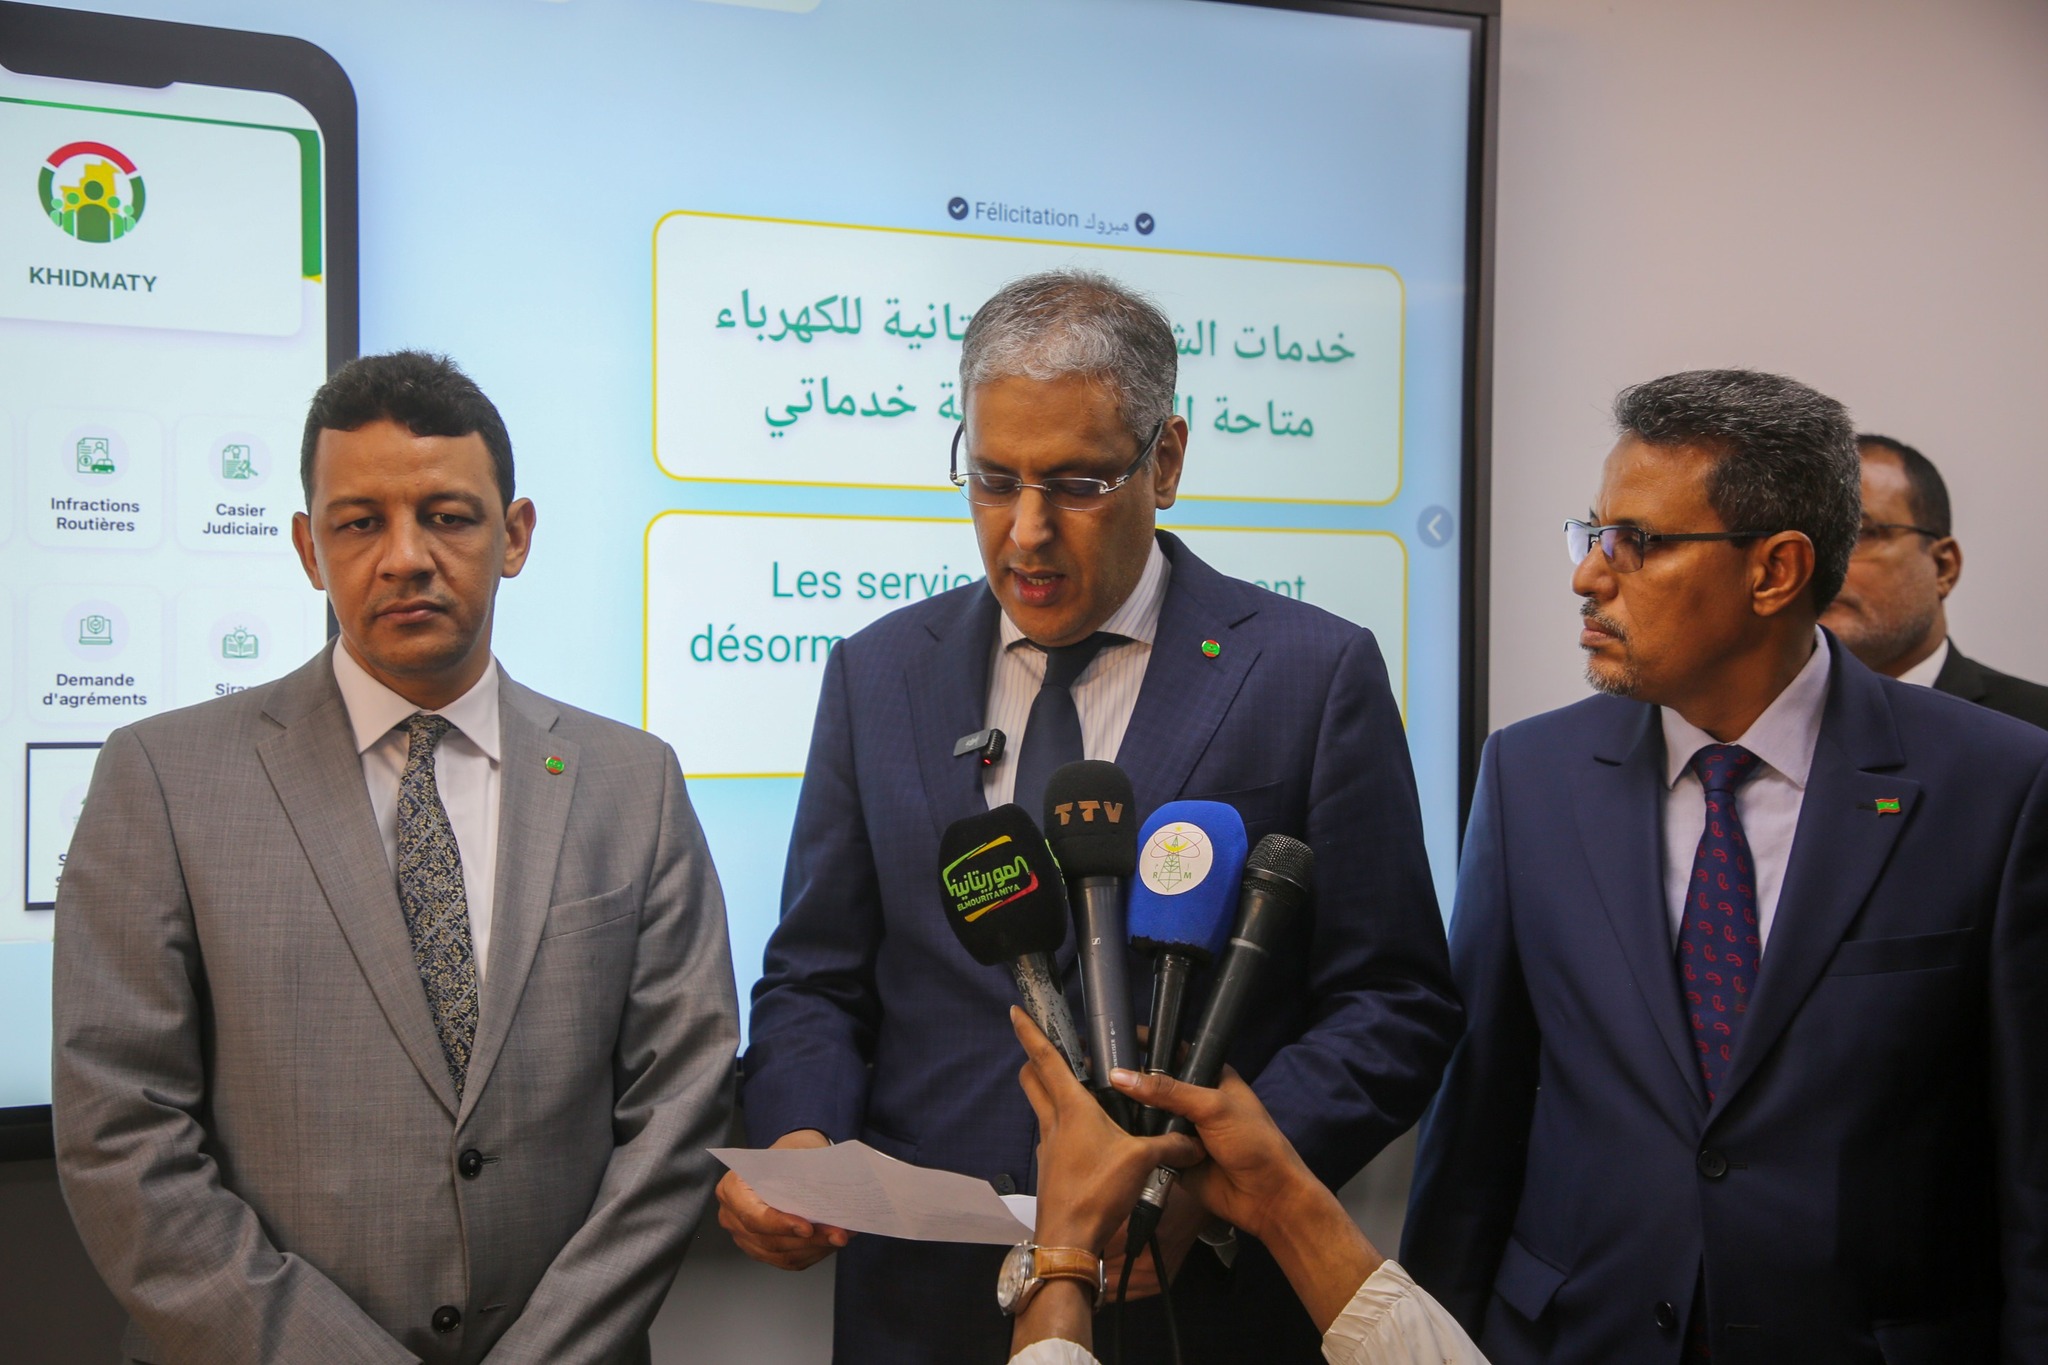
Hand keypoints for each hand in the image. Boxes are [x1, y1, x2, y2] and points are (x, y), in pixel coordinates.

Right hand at [714, 1128, 851, 1269]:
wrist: (787, 1162)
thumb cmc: (788, 1155)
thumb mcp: (792, 1154)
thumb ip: (800, 1175)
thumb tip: (825, 1194)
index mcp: (732, 1189)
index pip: (753, 1216)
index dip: (780, 1225)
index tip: (808, 1228)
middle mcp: (732, 1217)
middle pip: (770, 1240)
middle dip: (809, 1240)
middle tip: (838, 1234)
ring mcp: (744, 1238)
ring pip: (781, 1254)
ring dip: (815, 1248)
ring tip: (841, 1236)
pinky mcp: (761, 1250)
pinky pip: (787, 1260)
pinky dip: (812, 1253)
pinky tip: (831, 1243)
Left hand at [1013, 1008, 1202, 1253]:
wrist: (1069, 1239)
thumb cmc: (1098, 1191)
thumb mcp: (1142, 1162)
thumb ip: (1170, 1146)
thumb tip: (1196, 1142)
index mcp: (1071, 1107)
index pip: (1045, 1059)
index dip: (1029, 1032)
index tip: (1015, 1010)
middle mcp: (1053, 1121)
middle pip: (1031, 1079)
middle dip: (1033, 1060)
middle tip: (1049, 1048)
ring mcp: (1047, 1146)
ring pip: (1040, 1106)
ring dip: (1048, 1092)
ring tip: (1078, 1090)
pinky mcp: (1050, 1167)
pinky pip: (1052, 1135)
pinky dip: (1062, 1125)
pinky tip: (1086, 1137)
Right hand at [1107, 1065, 1381, 1333]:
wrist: (1267, 1198)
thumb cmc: (1252, 1142)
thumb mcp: (1212, 1107)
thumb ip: (1168, 1091)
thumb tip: (1120, 1075)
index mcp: (1211, 1077)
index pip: (1175, 1053)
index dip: (1148, 1046)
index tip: (1115, 1039)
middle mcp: (1194, 1100)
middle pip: (1155, 1086)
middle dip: (1131, 1084)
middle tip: (1096, 1075)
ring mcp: (1183, 1129)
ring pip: (1148, 1116)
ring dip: (1130, 1115)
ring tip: (1098, 1104)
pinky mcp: (1174, 1156)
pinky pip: (1149, 1145)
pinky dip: (1135, 1143)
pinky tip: (1110, 1134)